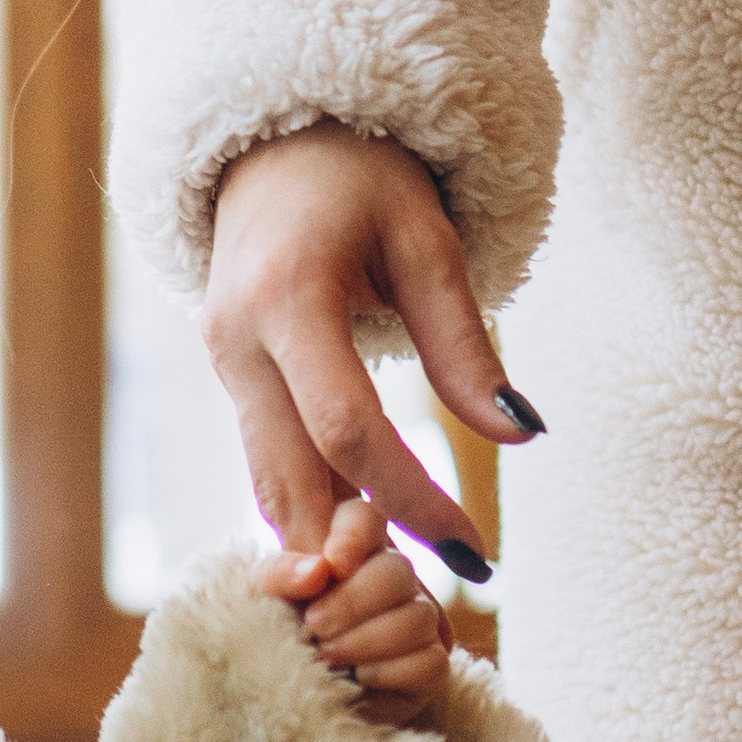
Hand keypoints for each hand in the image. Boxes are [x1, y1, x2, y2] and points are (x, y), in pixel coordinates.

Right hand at [204, 125, 539, 563]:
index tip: (471, 549)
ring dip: (328, 540)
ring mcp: (220, 364)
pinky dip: (309, 508)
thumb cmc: (364, 178)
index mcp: (287, 298)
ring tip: (402, 584)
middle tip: (430, 598)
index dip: (409, 498)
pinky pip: (265, 461)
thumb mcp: (429, 244)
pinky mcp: (227, 378)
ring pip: (267, 482)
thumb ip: (466, 346)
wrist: (275, 143)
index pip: (347, 430)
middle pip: (291, 476)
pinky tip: (362, 541)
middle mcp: (235, 341)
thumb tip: (521, 435)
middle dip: (357, 546)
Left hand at [255, 496, 452, 727]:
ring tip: (326, 655)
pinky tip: (360, 677)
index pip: (368, 518)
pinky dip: (393, 671)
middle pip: (399, 569)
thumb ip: (282, 573)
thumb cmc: (272, 640)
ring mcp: (415, 619)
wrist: (282, 701)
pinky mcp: (428, 665)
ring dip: (368, 640)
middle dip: (354, 602)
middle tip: (313, 626)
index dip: (354, 538)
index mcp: (349, 547)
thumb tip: (322, 570)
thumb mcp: (262, 599)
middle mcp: (390, 577)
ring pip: (421, 615)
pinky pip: (435, 662)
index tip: (330, 566)